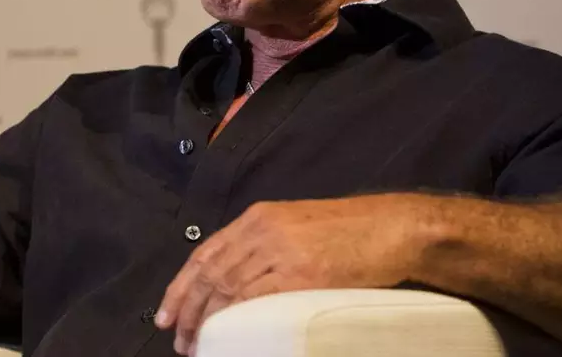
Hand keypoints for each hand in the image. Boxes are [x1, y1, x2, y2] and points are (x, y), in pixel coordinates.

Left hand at [154, 194, 426, 355]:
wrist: (394, 227)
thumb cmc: (353, 232)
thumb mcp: (299, 226)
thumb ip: (267, 246)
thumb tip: (239, 282)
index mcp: (258, 217)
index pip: (205, 253)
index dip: (181, 287)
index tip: (167, 314)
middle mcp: (263, 230)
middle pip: (211, 274)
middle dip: (189, 311)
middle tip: (180, 341)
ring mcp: (281, 251)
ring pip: (228, 290)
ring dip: (208, 323)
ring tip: (199, 348)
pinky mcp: (302, 274)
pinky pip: (255, 300)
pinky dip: (235, 322)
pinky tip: (228, 339)